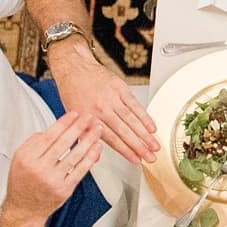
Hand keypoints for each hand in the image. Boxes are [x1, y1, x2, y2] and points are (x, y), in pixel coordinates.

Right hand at [3, 112, 102, 222]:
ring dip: (89, 140)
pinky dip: (90, 158)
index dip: (63, 123)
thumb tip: (53, 129)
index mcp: (26, 158)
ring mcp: (53, 179)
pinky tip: (97, 148)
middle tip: (89, 117)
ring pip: (74, 156)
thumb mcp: (19, 159)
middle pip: (62, 143)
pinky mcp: (65, 189)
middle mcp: (39, 168)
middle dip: (78, 128)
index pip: (48, 136)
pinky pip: (80, 170)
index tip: (73, 114)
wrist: (24, 209)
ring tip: (97, 130)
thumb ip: (33, 143)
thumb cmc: (22, 182)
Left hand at [47, 50, 157, 164]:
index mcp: (89, 117)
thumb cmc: (72, 91)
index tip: (136, 160)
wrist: (74, 67)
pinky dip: (145, 117)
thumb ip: (84, 135)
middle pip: (125, 131)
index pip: (111, 139)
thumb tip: (95, 156)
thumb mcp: (72, 116)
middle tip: (151, 157)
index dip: (125, 151)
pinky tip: (152, 127)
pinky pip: (135, 105)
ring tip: (155, 146)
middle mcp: (101, 108)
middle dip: (140, 147)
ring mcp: (112, 98)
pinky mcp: (120, 88)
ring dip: (145, 135)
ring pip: (132, 120)